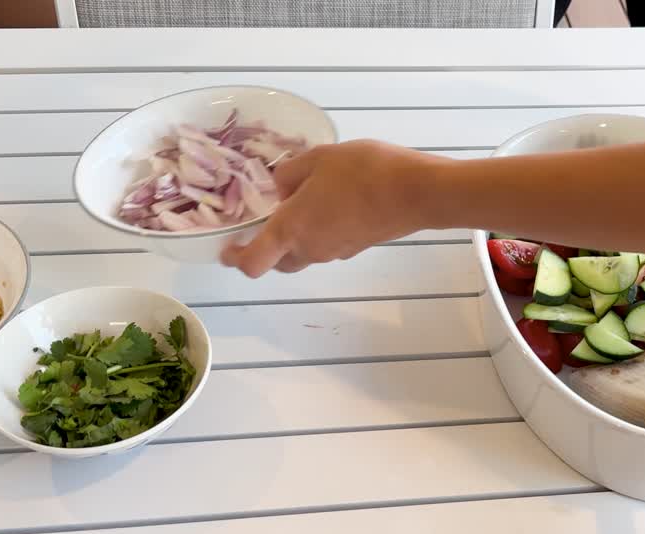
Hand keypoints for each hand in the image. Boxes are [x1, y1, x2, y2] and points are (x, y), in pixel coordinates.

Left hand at [220, 140, 441, 277]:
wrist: (416, 192)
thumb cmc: (363, 172)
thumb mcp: (317, 158)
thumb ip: (288, 174)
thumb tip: (279, 188)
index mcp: (291, 229)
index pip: (252, 263)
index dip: (235, 259)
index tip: (228, 247)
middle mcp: (310, 249)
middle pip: (278, 263)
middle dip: (266, 248)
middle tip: (267, 220)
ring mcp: (335, 252)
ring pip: (303, 254)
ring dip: (295, 238)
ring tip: (304, 203)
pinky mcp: (356, 247)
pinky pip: (327, 245)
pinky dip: (320, 232)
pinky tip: (332, 204)